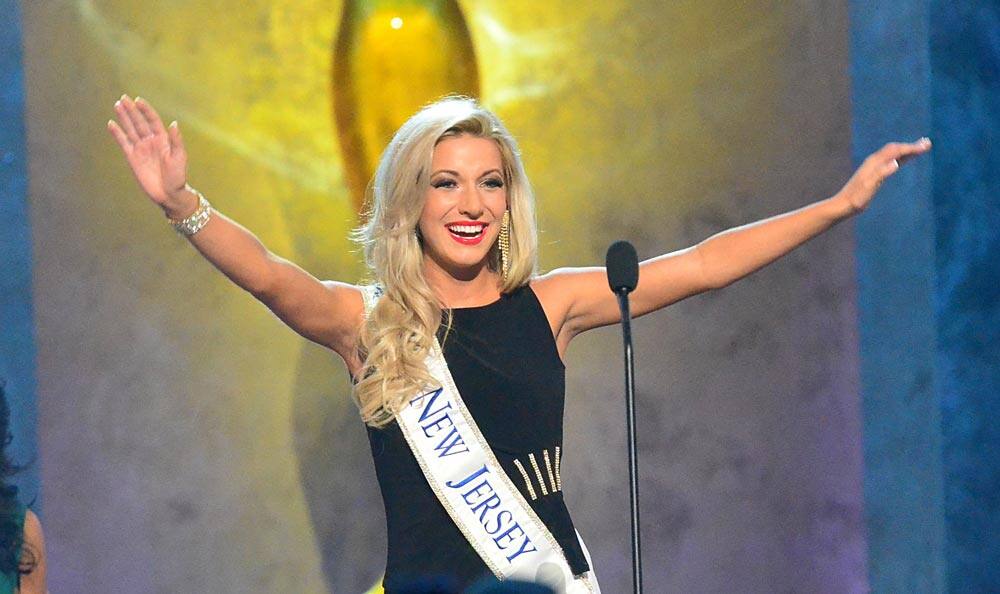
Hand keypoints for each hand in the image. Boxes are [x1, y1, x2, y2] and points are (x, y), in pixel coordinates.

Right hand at [107, 94, 192, 215]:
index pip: (153, 120)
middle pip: (139, 122)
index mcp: (163, 139)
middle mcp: (151, 141)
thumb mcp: (179, 157)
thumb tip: (173, 123)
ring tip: (117, 105)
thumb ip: (176, 141)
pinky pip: (123, 142)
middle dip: (132, 110)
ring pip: (131, 129)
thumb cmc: (178, 176)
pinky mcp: (132, 158)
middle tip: (123, 98)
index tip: (138, 100)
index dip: (146, 110)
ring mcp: (141, 149)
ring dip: (124, 118)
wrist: (169, 194)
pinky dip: (117, 133)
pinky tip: (111, 124)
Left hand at [837, 138, 931, 213]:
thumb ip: (881, 174)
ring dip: (906, 149)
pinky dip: (900, 157)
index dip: (911, 148)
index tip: (925, 146)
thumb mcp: (869, 186)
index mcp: (874, 163)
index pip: (896, 151)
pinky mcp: (873, 173)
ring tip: (921, 147)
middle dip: (911, 146)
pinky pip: (889, 160)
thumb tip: (896, 163)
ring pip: (893, 153)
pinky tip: (904, 160)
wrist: (843, 205)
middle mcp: (873, 161)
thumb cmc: (856, 198)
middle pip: (895, 149)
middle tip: (927, 144)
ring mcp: (873, 166)